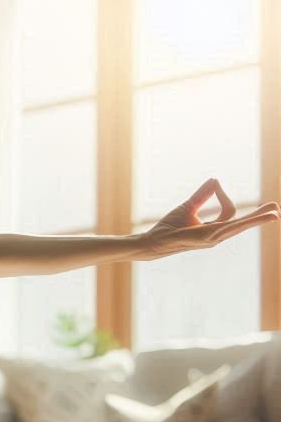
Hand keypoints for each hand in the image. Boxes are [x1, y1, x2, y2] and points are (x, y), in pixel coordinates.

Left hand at [140, 178, 280, 259]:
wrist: (152, 241)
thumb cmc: (169, 227)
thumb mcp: (189, 207)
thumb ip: (203, 195)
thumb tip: (215, 180)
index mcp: (214, 229)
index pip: (229, 211)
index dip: (223, 194)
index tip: (215, 183)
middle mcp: (216, 236)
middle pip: (242, 224)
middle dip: (259, 217)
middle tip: (277, 210)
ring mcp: (212, 239)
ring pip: (238, 227)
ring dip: (256, 220)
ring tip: (274, 214)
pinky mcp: (205, 239)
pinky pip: (226, 228)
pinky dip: (240, 224)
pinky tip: (249, 221)